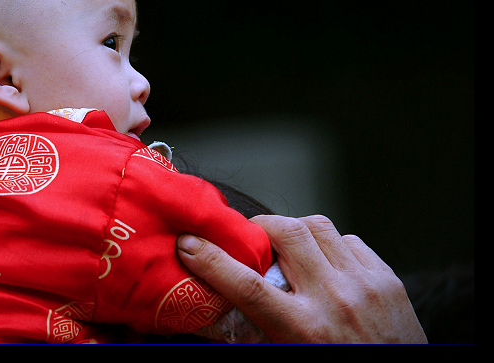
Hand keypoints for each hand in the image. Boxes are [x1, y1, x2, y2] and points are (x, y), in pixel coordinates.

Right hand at [177, 214, 426, 343]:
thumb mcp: (288, 358)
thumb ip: (258, 331)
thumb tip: (222, 301)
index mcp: (303, 330)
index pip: (247, 285)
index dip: (212, 260)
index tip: (189, 243)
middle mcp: (334, 301)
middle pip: (287, 234)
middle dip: (261, 226)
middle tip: (252, 237)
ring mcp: (365, 285)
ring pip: (318, 226)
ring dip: (296, 230)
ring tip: (288, 246)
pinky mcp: (388, 279)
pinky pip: (350, 241)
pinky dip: (331, 245)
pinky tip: (326, 263)